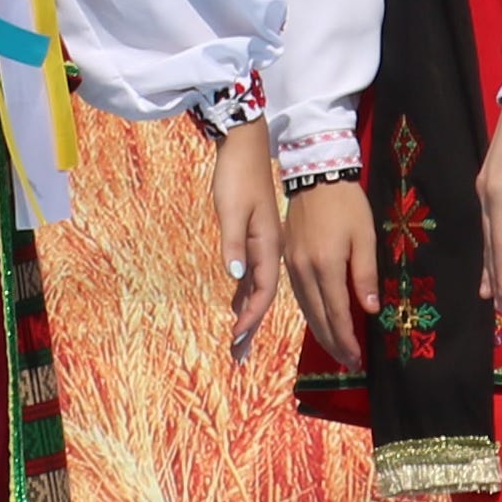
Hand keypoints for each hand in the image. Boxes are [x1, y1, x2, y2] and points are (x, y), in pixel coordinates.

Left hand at [208, 122, 280, 356]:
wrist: (246, 145)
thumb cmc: (238, 175)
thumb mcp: (231, 208)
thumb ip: (234, 242)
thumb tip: (236, 275)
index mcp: (267, 244)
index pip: (261, 290)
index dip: (250, 316)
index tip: (237, 338)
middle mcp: (269, 249)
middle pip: (260, 296)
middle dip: (249, 326)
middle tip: (237, 356)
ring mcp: (264, 243)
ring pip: (256, 288)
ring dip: (247, 314)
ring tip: (238, 342)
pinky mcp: (256, 236)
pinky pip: (252, 274)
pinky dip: (245, 294)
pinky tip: (237, 306)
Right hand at [279, 181, 379, 369]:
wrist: (315, 175)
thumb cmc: (347, 205)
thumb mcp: (365, 237)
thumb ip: (366, 275)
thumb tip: (370, 310)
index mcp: (326, 266)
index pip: (337, 314)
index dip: (347, 340)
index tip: (357, 360)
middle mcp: (304, 271)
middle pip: (318, 318)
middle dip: (334, 344)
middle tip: (349, 363)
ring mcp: (293, 266)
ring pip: (306, 310)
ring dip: (321, 333)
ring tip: (337, 349)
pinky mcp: (288, 259)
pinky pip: (299, 296)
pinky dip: (310, 315)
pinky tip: (319, 322)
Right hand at [474, 101, 501, 311]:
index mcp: (499, 192)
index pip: (501, 240)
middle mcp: (486, 192)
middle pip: (489, 240)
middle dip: (492, 272)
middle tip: (494, 303)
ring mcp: (486, 185)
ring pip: (487, 231)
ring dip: (488, 259)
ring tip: (485, 288)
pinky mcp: (492, 180)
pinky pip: (489, 219)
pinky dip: (490, 240)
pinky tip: (491, 250)